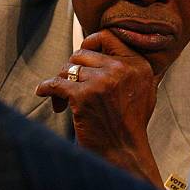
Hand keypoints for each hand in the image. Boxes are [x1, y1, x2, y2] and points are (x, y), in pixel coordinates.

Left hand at [36, 30, 162, 187]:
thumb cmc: (131, 125)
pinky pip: (56, 84)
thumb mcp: (146, 90)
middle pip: (82, 53)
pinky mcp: (83, 96)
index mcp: (138, 64)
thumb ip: (133, 69)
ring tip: (63, 100)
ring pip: (68, 69)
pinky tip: (43, 92)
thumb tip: (110, 50)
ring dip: (62, 83)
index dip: (90, 42)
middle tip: (71, 85)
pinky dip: (46, 88)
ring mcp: (102, 81)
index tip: (82, 53)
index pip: (108, 37)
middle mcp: (121, 68)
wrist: (124, 152)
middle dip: (72, 68)